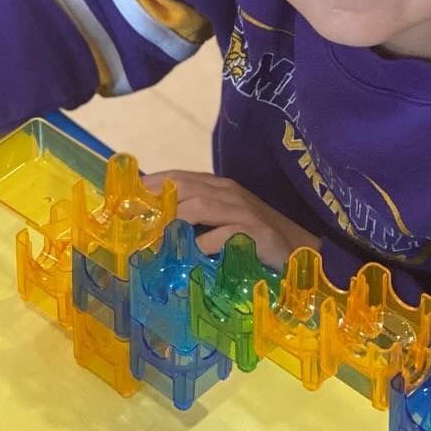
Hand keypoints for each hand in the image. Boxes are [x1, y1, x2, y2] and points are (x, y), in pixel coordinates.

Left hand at [145, 169, 314, 269]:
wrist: (302, 250)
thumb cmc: (255, 238)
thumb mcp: (222, 223)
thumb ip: (194, 220)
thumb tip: (156, 229)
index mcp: (219, 187)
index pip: (178, 176)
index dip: (152, 184)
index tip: (127, 197)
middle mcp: (229, 193)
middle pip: (185, 187)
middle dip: (157, 201)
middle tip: (136, 221)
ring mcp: (244, 211)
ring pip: (200, 206)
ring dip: (176, 222)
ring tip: (158, 240)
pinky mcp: (258, 233)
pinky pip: (225, 233)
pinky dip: (205, 243)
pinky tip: (193, 254)